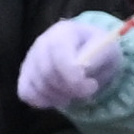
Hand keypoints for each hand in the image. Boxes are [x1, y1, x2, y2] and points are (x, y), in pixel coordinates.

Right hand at [14, 10, 133, 118]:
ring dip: (59, 97)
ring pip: (37, 85)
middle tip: (86, 93)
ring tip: (74, 94)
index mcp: (63, 32)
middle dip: (69, 89)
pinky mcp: (25, 75)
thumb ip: (98, 57)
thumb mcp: (108, 50)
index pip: (58, 53)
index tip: (91, 86)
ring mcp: (30, 59)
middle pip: (47, 73)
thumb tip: (83, 67)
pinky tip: (58, 98)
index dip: (73, 75)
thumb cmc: (97, 52)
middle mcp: (42, 43)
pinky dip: (43, 101)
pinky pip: (26, 93)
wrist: (87, 55)